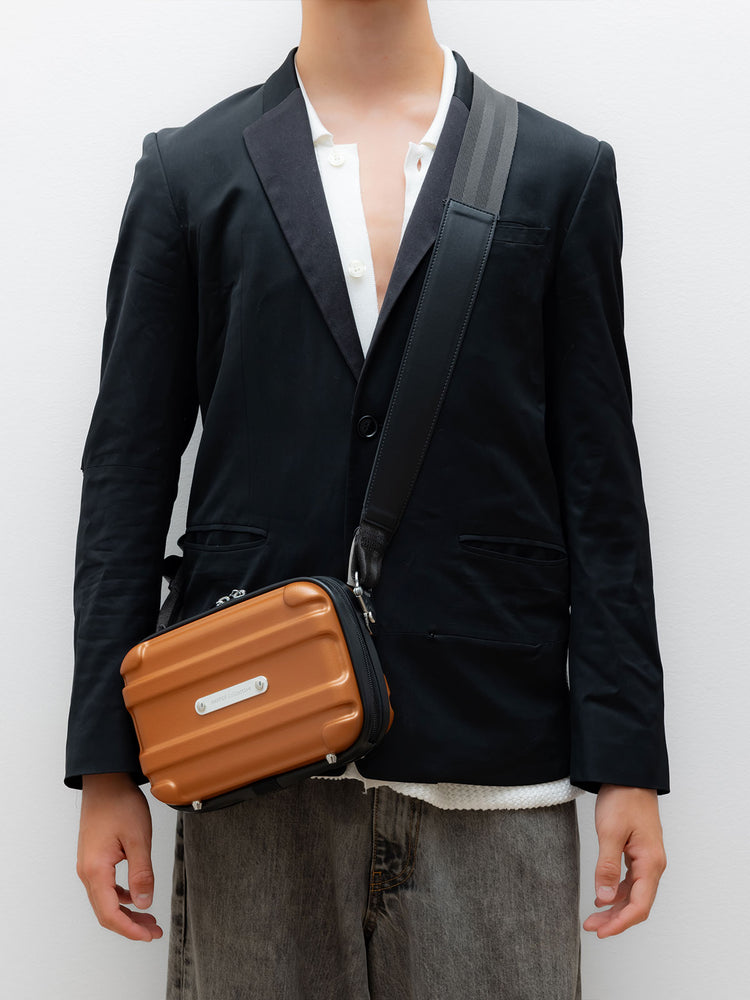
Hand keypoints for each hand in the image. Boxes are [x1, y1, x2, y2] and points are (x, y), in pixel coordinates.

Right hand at [77, 772, 162, 941]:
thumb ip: (142, 873)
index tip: (149, 935)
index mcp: (96, 870)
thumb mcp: (139, 838)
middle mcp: (87, 872)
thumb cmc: (120, 804)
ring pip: (105, 901)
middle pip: (106, 912)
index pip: (110, 914)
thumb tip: (145, 903)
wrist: (105, 781)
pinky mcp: (94, 858)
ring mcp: (89, 865)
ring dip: (127, 912)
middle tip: (154, 931)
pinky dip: (121, 897)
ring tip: (149, 918)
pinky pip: (105, 887)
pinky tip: (137, 895)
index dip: (130, 929)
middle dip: (130, 925)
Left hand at [583, 783, 666, 938]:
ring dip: (614, 907)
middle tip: (591, 927)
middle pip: (637, 903)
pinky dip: (616, 891)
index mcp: (651, 863)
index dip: (621, 923)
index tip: (601, 932)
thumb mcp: (610, 832)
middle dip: (615, 919)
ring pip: (633, 893)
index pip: (639, 905)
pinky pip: (630, 880)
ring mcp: (647, 859)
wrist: (628, 774)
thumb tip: (604, 898)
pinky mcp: (638, 852)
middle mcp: (653, 864)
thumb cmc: (622, 799)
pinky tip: (602, 896)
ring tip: (592, 916)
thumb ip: (607, 866)